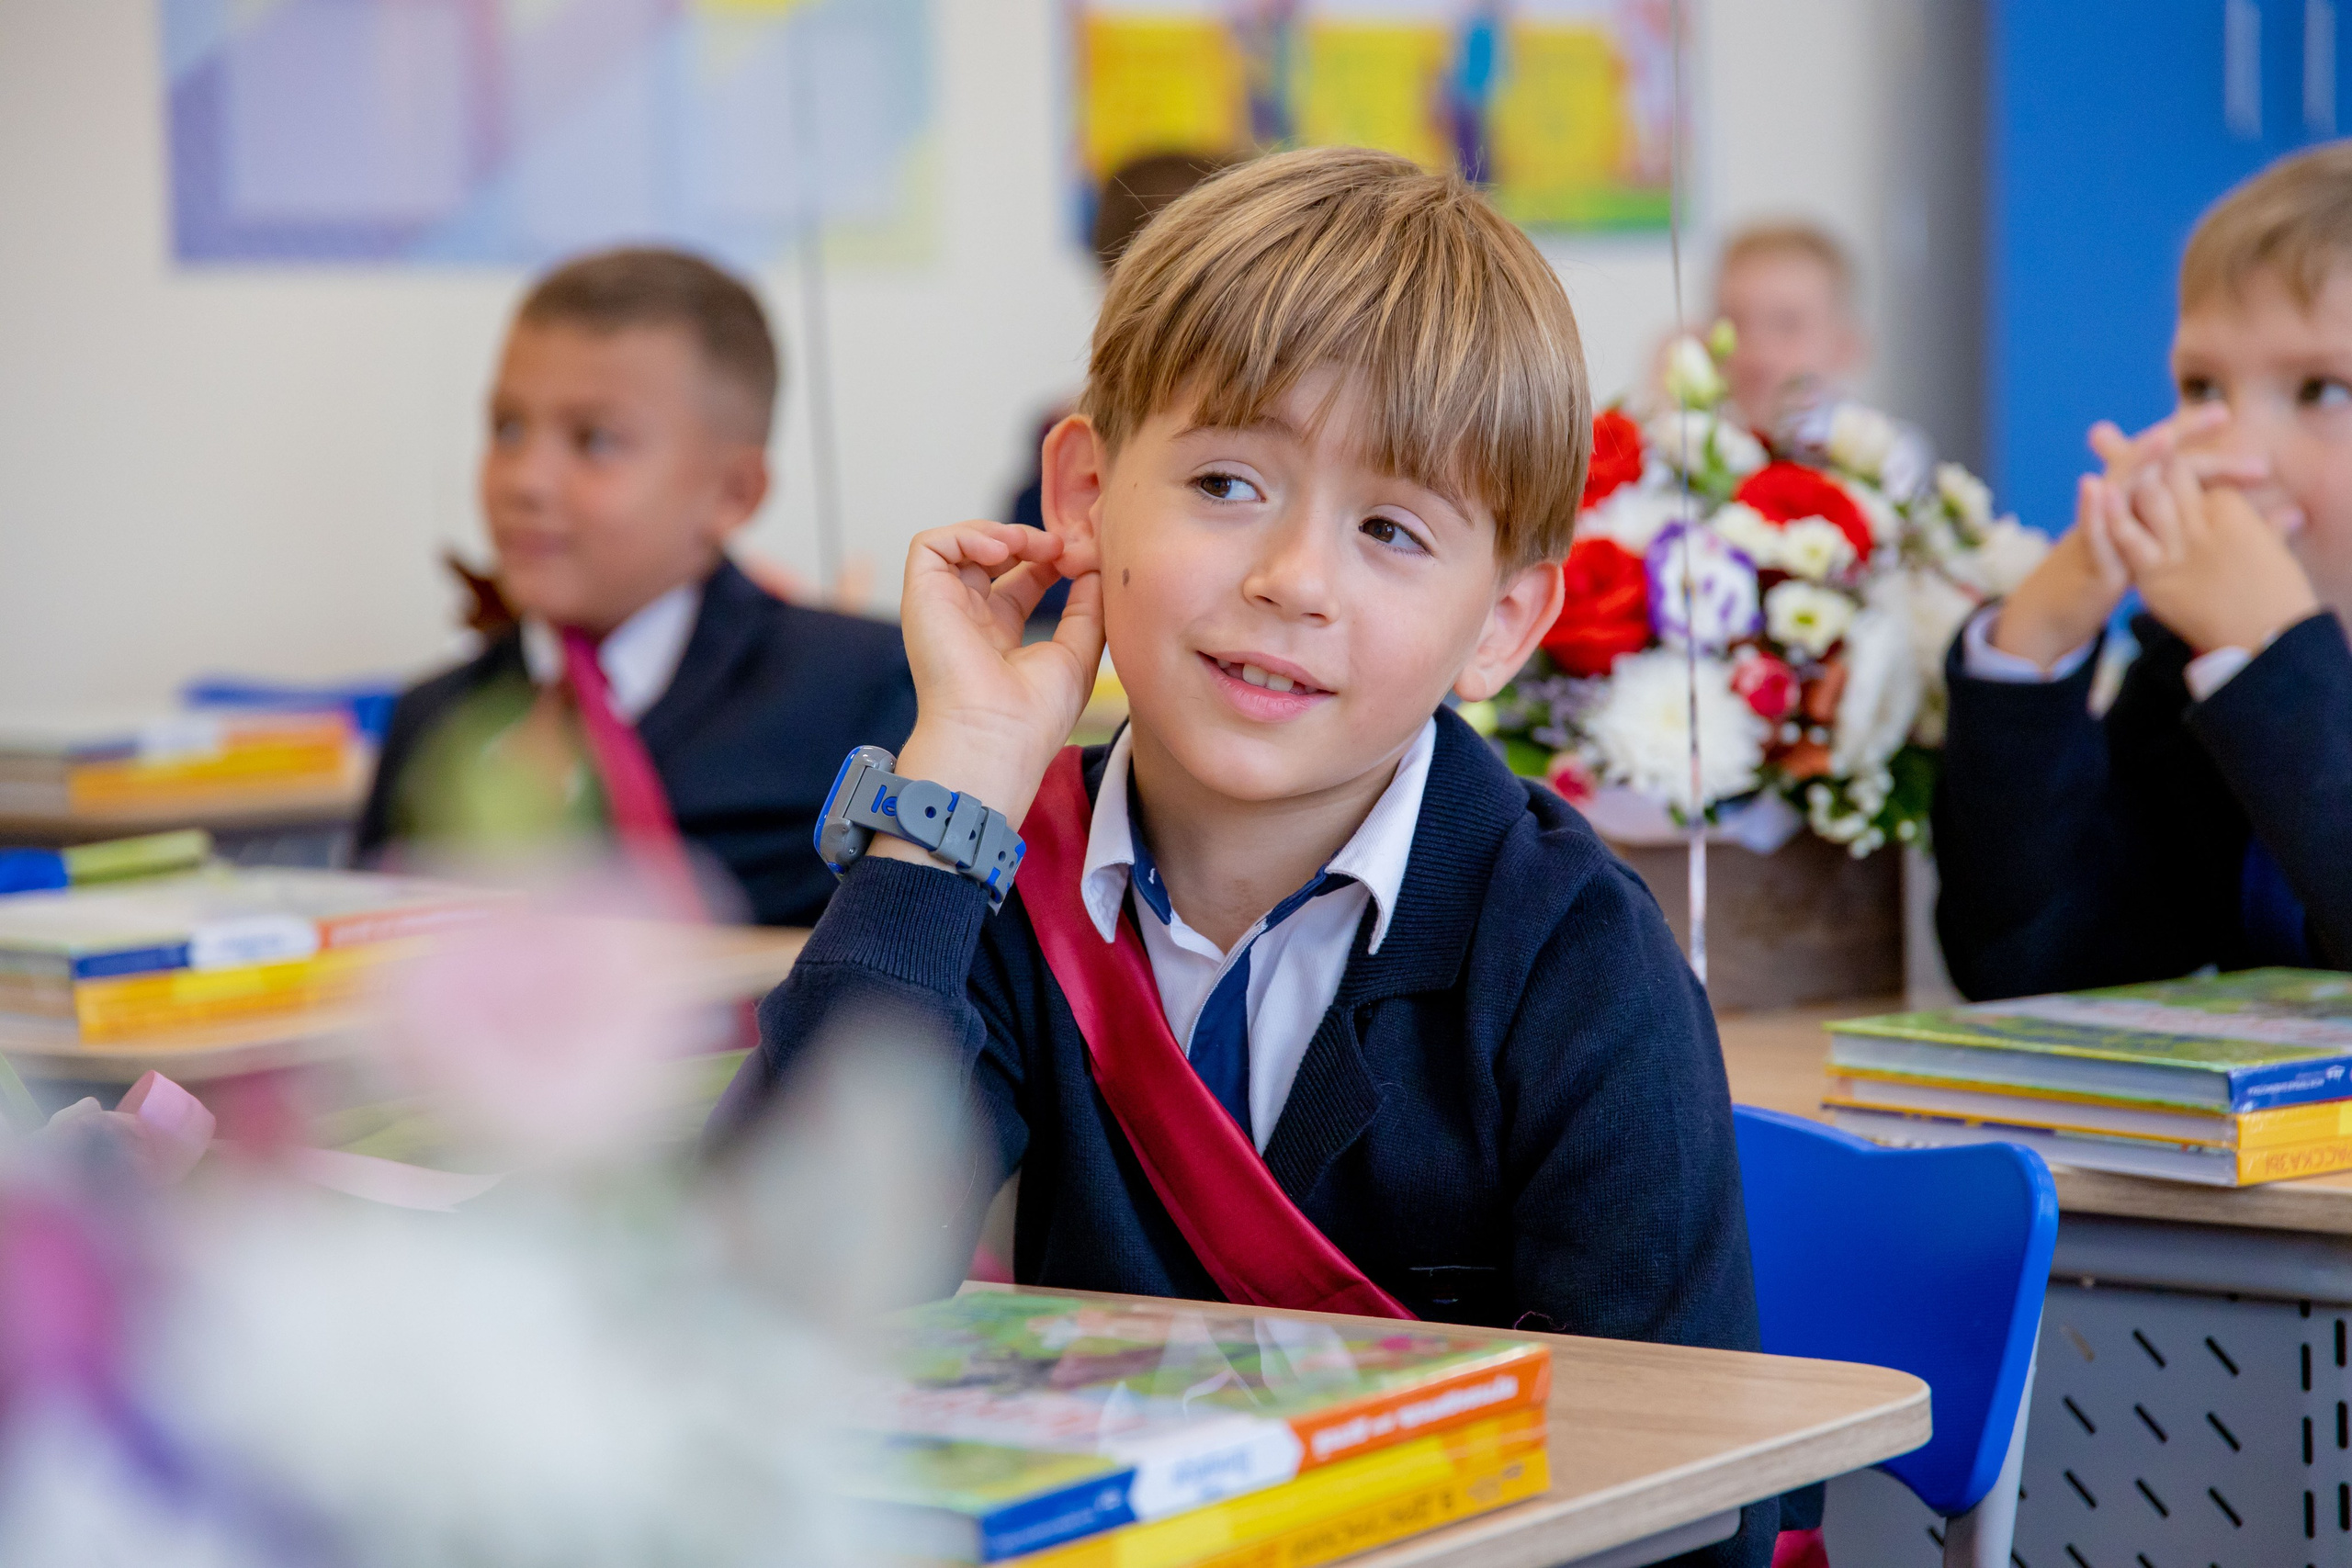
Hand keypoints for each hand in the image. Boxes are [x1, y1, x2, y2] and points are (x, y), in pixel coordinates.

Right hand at [880, 521, 1103, 839]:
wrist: (994, 739)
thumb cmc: (1033, 716)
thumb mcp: (1077, 652)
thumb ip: (1087, 607)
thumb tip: (1096, 567)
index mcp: (1000, 637)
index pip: (1022, 579)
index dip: (1050, 558)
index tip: (1081, 558)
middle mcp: (968, 620)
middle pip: (993, 557)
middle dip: (1030, 539)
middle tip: (1062, 546)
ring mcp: (943, 607)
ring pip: (960, 544)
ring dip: (1001, 532)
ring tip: (1034, 546)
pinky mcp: (921, 597)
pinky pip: (930, 544)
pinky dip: (967, 534)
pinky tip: (1002, 551)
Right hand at [1989, 405, 2276, 668]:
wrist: (2055, 611)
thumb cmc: (2109, 579)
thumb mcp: (2159, 548)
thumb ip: (2201, 527)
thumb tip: (2274, 514)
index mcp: (2144, 504)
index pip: (2182, 469)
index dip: (2216, 455)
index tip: (2255, 449)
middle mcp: (2120, 506)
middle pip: (2154, 462)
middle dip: (2184, 436)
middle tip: (2223, 413)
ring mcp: (2100, 527)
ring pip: (2119, 485)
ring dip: (2139, 458)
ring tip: (2163, 437)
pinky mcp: (2086, 557)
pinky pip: (2087, 531)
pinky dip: (2090, 509)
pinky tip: (2091, 485)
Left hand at [2110, 457, 2319, 654]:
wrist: (2264, 636)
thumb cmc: (2271, 595)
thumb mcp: (2268, 553)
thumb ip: (2270, 529)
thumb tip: (2291, 515)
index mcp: (2230, 513)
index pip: (2196, 475)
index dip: (2173, 459)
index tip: (2153, 444)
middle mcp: (2205, 524)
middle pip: (2169, 478)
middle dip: (2141, 454)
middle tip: (2102, 433)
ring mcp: (2179, 549)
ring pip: (2149, 499)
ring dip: (2126, 473)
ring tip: (2099, 445)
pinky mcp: (2156, 576)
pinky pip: (2128, 539)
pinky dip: (2111, 513)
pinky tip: (2096, 488)